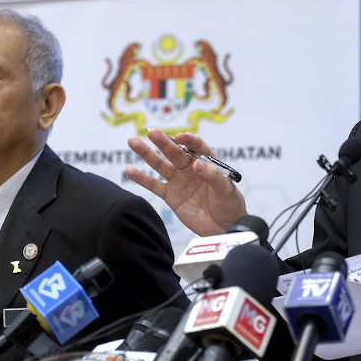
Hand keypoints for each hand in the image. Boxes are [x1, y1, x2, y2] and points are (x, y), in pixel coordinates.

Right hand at [125, 128, 247, 235]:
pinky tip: (129, 170)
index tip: (181, 137)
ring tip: (133, 141)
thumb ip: (212, 176)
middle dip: (163, 142)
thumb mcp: (227, 189)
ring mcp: (179, 181)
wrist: (225, 228)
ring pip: (160, 164)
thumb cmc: (231, 205)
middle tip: (151, 132)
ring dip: (146, 153)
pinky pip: (154, 185)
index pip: (197, 146)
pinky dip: (141, 178)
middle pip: (175, 152)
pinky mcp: (170, 196)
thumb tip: (196, 165)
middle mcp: (191, 168)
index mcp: (207, 162)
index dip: (189, 140)